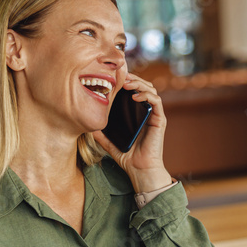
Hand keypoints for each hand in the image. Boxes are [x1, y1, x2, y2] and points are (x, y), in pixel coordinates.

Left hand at [93, 72, 172, 192]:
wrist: (140, 170)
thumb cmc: (129, 158)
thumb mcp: (110, 143)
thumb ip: (101, 135)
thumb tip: (87, 128)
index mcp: (138, 115)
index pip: (135, 91)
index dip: (127, 81)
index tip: (114, 77)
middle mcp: (147, 113)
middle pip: (144, 87)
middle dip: (133, 78)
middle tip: (120, 76)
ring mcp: (155, 116)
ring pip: (151, 90)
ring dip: (140, 83)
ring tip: (126, 83)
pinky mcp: (160, 120)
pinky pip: (156, 102)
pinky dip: (147, 95)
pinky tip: (135, 96)